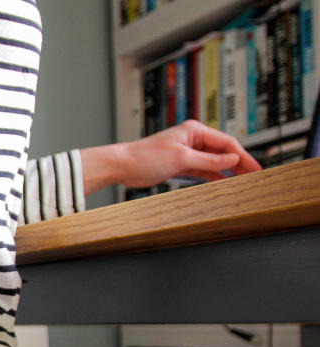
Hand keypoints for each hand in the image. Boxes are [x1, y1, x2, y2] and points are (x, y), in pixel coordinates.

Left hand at [80, 120, 261, 194]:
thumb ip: (209, 161)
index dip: (243, 156)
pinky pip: (202, 170)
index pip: (226, 142)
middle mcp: (192, 139)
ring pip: (213, 161)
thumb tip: (233, 160)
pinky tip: (224, 183)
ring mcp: (187, 152)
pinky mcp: (180, 164)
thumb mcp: (182, 159)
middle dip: (239, 163)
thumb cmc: (146, 157)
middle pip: (222, 151)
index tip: (256, 167)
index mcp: (194, 131)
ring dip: (227, 171)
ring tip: (244, 181)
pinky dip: (213, 176)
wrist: (122, 165)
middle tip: (255, 175)